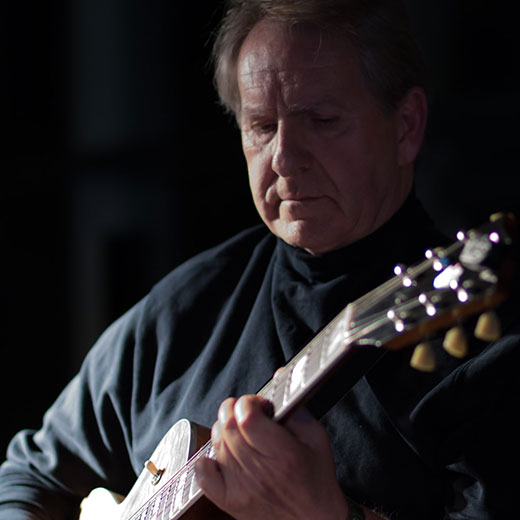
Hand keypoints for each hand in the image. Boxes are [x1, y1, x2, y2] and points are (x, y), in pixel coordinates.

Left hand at [195, 394, 347, 519]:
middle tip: (246, 412)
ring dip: (224, 430)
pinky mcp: (230, 502)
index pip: (246, 418)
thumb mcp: (316, 437)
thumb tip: (279, 376)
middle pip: (227, 427)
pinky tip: (220, 454)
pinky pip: (203, 475)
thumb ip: (296, 407)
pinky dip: (206, 459)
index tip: (258, 404)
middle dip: (233, 409)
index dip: (248, 403)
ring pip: (216, 445)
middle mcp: (259, 471)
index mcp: (282, 453)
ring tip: (240, 432)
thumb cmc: (317, 479)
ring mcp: (241, 488)